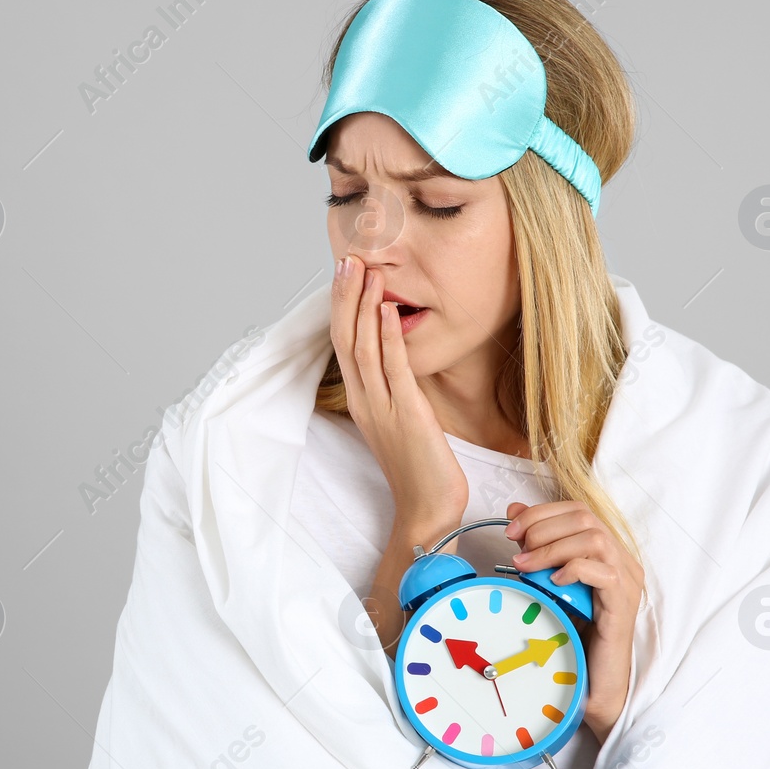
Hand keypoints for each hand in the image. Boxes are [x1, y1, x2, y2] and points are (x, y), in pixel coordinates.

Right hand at [330, 255, 467, 537]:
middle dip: (346, 296)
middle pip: (345, 338)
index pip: (344, 344)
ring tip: (365, 271)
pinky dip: (388, 336)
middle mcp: (365, 400)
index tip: (345, 272)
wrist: (427, 509)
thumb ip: (396, 388)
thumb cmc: (420, 467)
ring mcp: (382, 407)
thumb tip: (398, 355)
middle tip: (347, 258)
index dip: (342, 306)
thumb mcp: (402, 420)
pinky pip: (393, 368)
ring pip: (363, 347)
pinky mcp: (406, 414)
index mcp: (362, 400)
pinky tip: (388, 310)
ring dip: (363, 306)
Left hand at [503, 500, 643, 744]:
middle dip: (542, 526)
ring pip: (594, 539)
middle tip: (515, 548)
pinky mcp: (622, 604)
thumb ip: (536, 549)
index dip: (541, 513)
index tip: (511, 529)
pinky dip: (573, 569)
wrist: (592, 683)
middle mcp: (621, 561)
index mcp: (605, 553)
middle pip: (585, 518)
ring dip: (552, 547)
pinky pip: (603, 572)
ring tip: (526, 566)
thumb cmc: (571, 634)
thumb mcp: (545, 583)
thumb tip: (514, 513)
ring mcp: (626, 582)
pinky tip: (553, 583)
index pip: (577, 511)